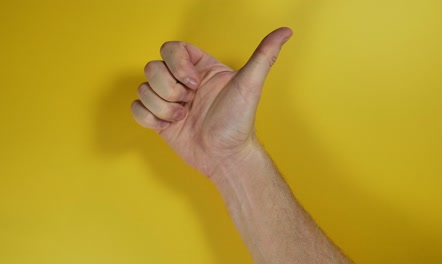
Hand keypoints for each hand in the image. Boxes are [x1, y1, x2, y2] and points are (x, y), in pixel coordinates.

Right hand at [131, 27, 292, 177]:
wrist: (225, 157)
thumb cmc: (238, 123)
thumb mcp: (251, 85)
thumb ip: (264, 55)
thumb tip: (285, 31)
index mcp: (200, 69)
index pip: (171, 48)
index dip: (176, 64)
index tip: (193, 83)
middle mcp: (182, 82)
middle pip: (152, 68)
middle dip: (169, 89)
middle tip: (189, 103)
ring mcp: (169, 101)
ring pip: (143, 88)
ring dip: (162, 107)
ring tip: (183, 118)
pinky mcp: (159, 120)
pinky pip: (136, 109)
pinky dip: (149, 118)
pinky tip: (169, 126)